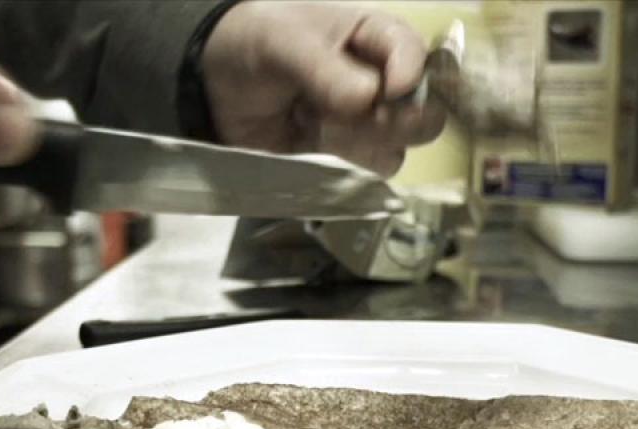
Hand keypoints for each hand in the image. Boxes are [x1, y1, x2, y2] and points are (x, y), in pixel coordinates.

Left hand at [201, 1, 445, 176]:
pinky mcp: (342, 162)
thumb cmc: (253, 46)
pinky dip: (343, 170)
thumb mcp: (282, 42)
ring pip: (396, 152)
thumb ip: (323, 68)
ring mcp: (363, 129)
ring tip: (317, 124)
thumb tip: (366, 101)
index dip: (410, 75)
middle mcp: (380, 87)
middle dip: (398, 122)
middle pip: (425, 116)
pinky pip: (364, 178)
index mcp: (374, 41)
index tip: (389, 89)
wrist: (212, 88)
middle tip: (361, 115)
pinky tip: (311, 146)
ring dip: (361, 146)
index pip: (417, 56)